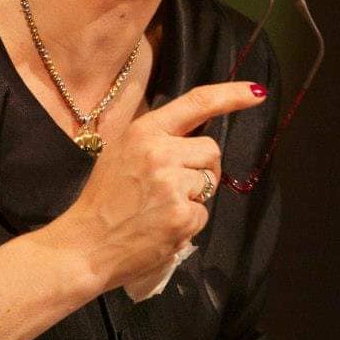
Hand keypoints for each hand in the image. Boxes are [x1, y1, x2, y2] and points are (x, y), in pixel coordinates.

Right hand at [49, 82, 266, 293]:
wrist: (83, 246)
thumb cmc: (103, 201)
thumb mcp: (122, 152)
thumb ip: (158, 139)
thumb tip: (196, 138)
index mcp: (145, 131)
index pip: (197, 103)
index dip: (232, 95)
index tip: (256, 93)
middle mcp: (161, 151)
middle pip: (211, 149)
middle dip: (202, 168)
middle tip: (174, 187)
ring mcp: (173, 184)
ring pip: (209, 182)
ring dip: (194, 196)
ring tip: (161, 208)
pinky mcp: (182, 215)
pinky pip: (203, 213)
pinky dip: (189, 222)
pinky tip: (163, 227)